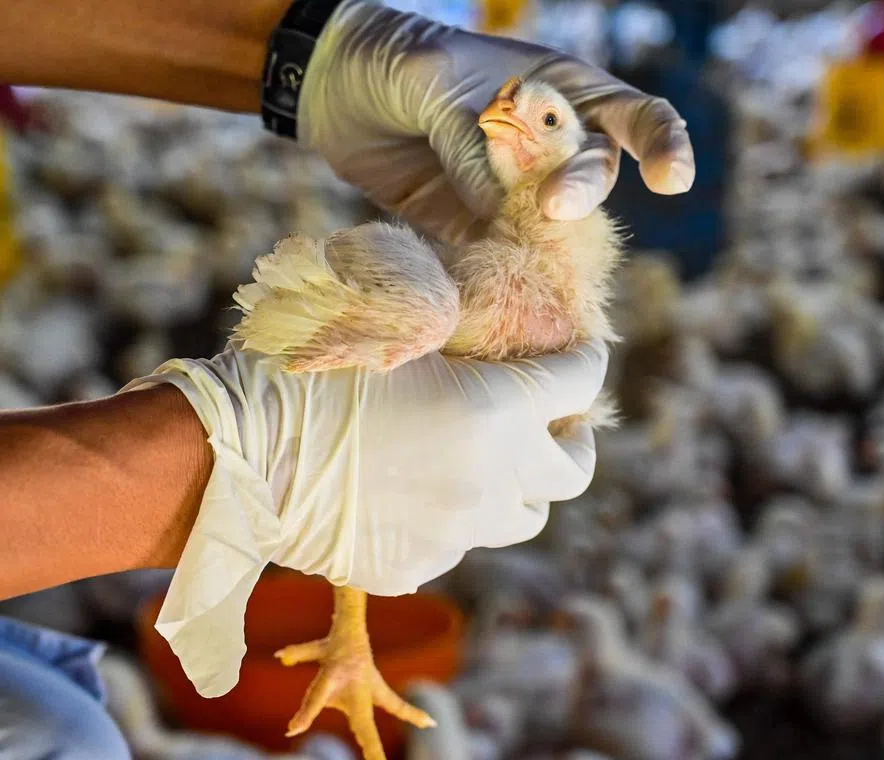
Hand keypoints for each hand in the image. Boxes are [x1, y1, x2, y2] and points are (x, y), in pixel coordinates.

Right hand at [121, 340, 606, 696]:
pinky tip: (418, 490)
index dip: (586, 360)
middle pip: (575, 471)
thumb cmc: (302, 372)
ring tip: (492, 462)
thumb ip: (455, 331)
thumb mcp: (386, 327)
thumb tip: (489, 330)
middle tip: (562, 426)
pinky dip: (456, 515)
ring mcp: (458, 533)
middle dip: (576, 441)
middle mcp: (493, 480)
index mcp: (496, 410)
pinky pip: (459, 541)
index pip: (582, 382)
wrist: (232, 459)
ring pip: (524, 516)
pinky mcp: (418, 568)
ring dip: (520, 485)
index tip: (581, 354)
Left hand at [299, 0, 694, 243]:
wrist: (333, 88)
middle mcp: (553, 147)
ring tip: (524, 258)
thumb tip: (500, 207)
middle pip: (595, 178)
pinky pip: (505, 258)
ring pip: (554, 230)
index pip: (635, 116)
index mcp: (562, 91)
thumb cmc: (395, 60)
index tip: (669, 180)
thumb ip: (470, 137)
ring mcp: (516, 194)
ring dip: (547, 246)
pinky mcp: (476, 232)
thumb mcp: (430, 80)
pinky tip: (495, 291)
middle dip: (583, 194)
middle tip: (554, 208)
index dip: (662, 145)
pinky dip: (504, 276)